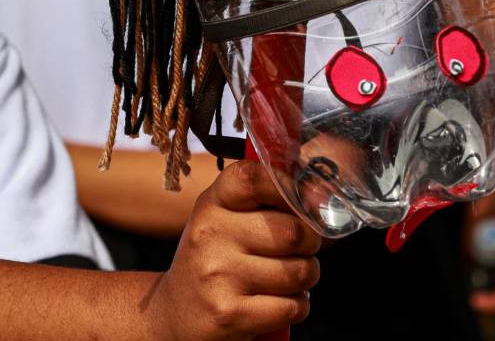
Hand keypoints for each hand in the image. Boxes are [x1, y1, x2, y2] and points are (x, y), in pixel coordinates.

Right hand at [153, 160, 320, 340]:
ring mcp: (218, 275)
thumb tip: (318, 198)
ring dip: (304, 280)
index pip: (253, 178)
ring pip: (300, 272)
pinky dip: (295, 307)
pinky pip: (294, 306)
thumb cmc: (213, 263)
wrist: (176, 314)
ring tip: (282, 280)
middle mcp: (210, 235)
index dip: (290, 187)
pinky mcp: (230, 313)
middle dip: (310, 246)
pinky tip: (273, 303)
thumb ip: (262, 204)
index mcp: (211, 206)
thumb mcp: (223, 222)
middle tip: (297, 252)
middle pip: (293, 231)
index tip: (309, 200)